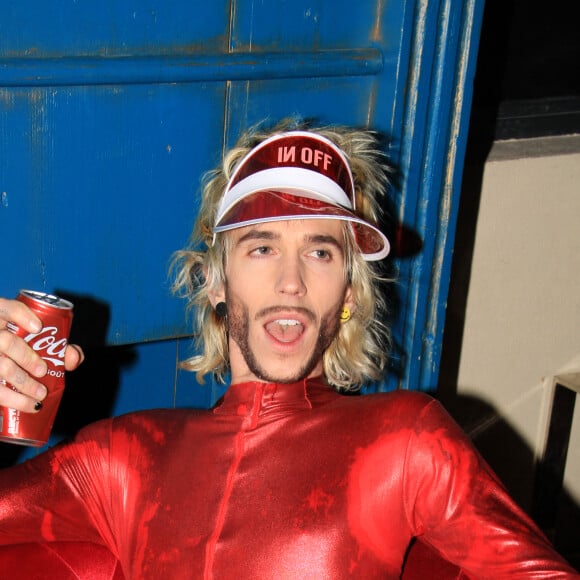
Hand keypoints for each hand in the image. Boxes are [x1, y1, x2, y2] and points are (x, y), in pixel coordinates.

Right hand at [0, 298, 83, 412]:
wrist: (2, 361)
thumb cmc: (21, 348)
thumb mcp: (36, 341)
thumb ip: (58, 346)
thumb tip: (75, 357)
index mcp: (0, 316)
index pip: (5, 308)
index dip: (21, 315)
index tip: (38, 327)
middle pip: (4, 342)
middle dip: (26, 357)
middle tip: (43, 370)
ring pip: (0, 366)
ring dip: (22, 382)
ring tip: (41, 393)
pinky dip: (14, 400)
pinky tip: (31, 405)